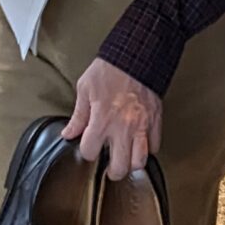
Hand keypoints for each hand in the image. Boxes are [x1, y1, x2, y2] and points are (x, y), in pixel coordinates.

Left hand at [63, 59, 162, 179]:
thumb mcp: (85, 88)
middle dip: (112, 170)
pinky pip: (155, 145)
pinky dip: (148, 149)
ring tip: (126, 160)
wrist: (136, 54)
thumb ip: (78, 116)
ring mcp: (141, 126)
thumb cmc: (110, 69)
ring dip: (132, 164)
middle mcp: (123, 128)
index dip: (87, 151)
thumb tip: (68, 133)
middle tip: (110, 166)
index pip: (90, 152)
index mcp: (102, 120)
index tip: (89, 146)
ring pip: (140, 161)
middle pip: (119, 167)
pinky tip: (140, 145)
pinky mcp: (155, 121)